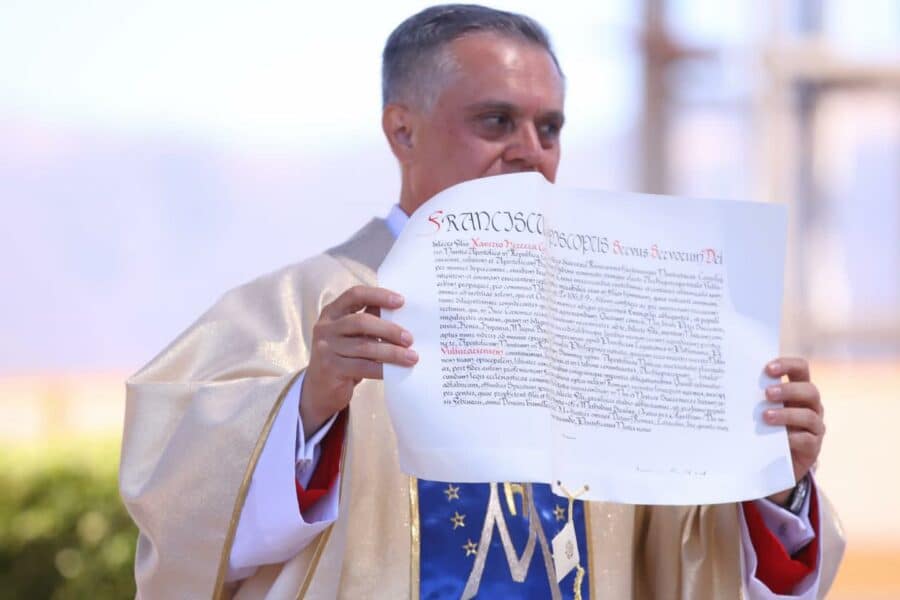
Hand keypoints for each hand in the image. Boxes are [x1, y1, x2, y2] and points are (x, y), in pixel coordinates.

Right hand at [299, 285, 416, 437]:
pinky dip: (382, 369)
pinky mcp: (330, 368)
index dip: (378, 295)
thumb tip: (401, 313)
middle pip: (361, 322)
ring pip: (364, 346)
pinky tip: (395, 371)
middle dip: (389, 329)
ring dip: (391, 352)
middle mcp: (325, 327)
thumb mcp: (352, 335)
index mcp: (332, 312)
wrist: (320, 389)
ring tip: (411, 357)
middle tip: (409, 339)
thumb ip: (370, 321)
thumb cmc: (343, 357)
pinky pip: (362, 367)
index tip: (401, 301)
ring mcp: (326, 348)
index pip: (355, 295)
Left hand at [762, 357, 823, 505]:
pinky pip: (807, 440)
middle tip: (766, 393)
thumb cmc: (763, 426)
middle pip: (810, 391)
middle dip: (788, 390)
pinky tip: (779, 438)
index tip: (768, 369)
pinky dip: (793, 438)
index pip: (800, 368)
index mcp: (797, 389)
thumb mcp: (759, 408)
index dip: (787, 365)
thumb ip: (753, 395)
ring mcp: (814, 426)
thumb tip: (725, 380)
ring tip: (765, 416)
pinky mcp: (813, 447)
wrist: (773, 460)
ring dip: (787, 415)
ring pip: (809, 416)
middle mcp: (810, 406)